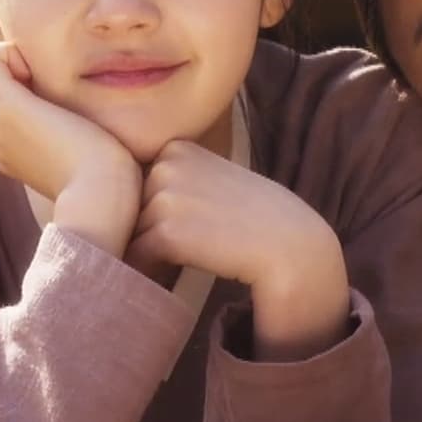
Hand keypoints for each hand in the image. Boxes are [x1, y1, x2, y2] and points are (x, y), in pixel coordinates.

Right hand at [0, 42, 140, 255]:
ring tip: (40, 73)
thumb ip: (70, 140)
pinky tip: (38, 68)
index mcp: (8, 149)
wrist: (99, 195)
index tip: (47, 89)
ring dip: (6, 56)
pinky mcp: (9, 106)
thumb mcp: (79, 156)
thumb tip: (79, 124)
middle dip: (6, 64)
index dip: (13, 81)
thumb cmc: (102, 179)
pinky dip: (10, 52)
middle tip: (43, 77)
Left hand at [129, 141, 350, 360]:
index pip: (141, 184)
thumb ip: (179, 178)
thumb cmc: (256, 217)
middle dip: (148, 230)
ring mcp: (165, 196)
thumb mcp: (214, 178)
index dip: (158, 210)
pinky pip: (137, 256)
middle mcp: (166, 165)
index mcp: (177, 148)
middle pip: (133, 208)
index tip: (190, 223)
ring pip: (133, 233)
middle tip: (189, 246)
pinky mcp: (166, 231)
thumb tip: (131, 204)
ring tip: (186, 260)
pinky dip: (149, 270)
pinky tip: (176, 274)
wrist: (290, 245)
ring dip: (149, 252)